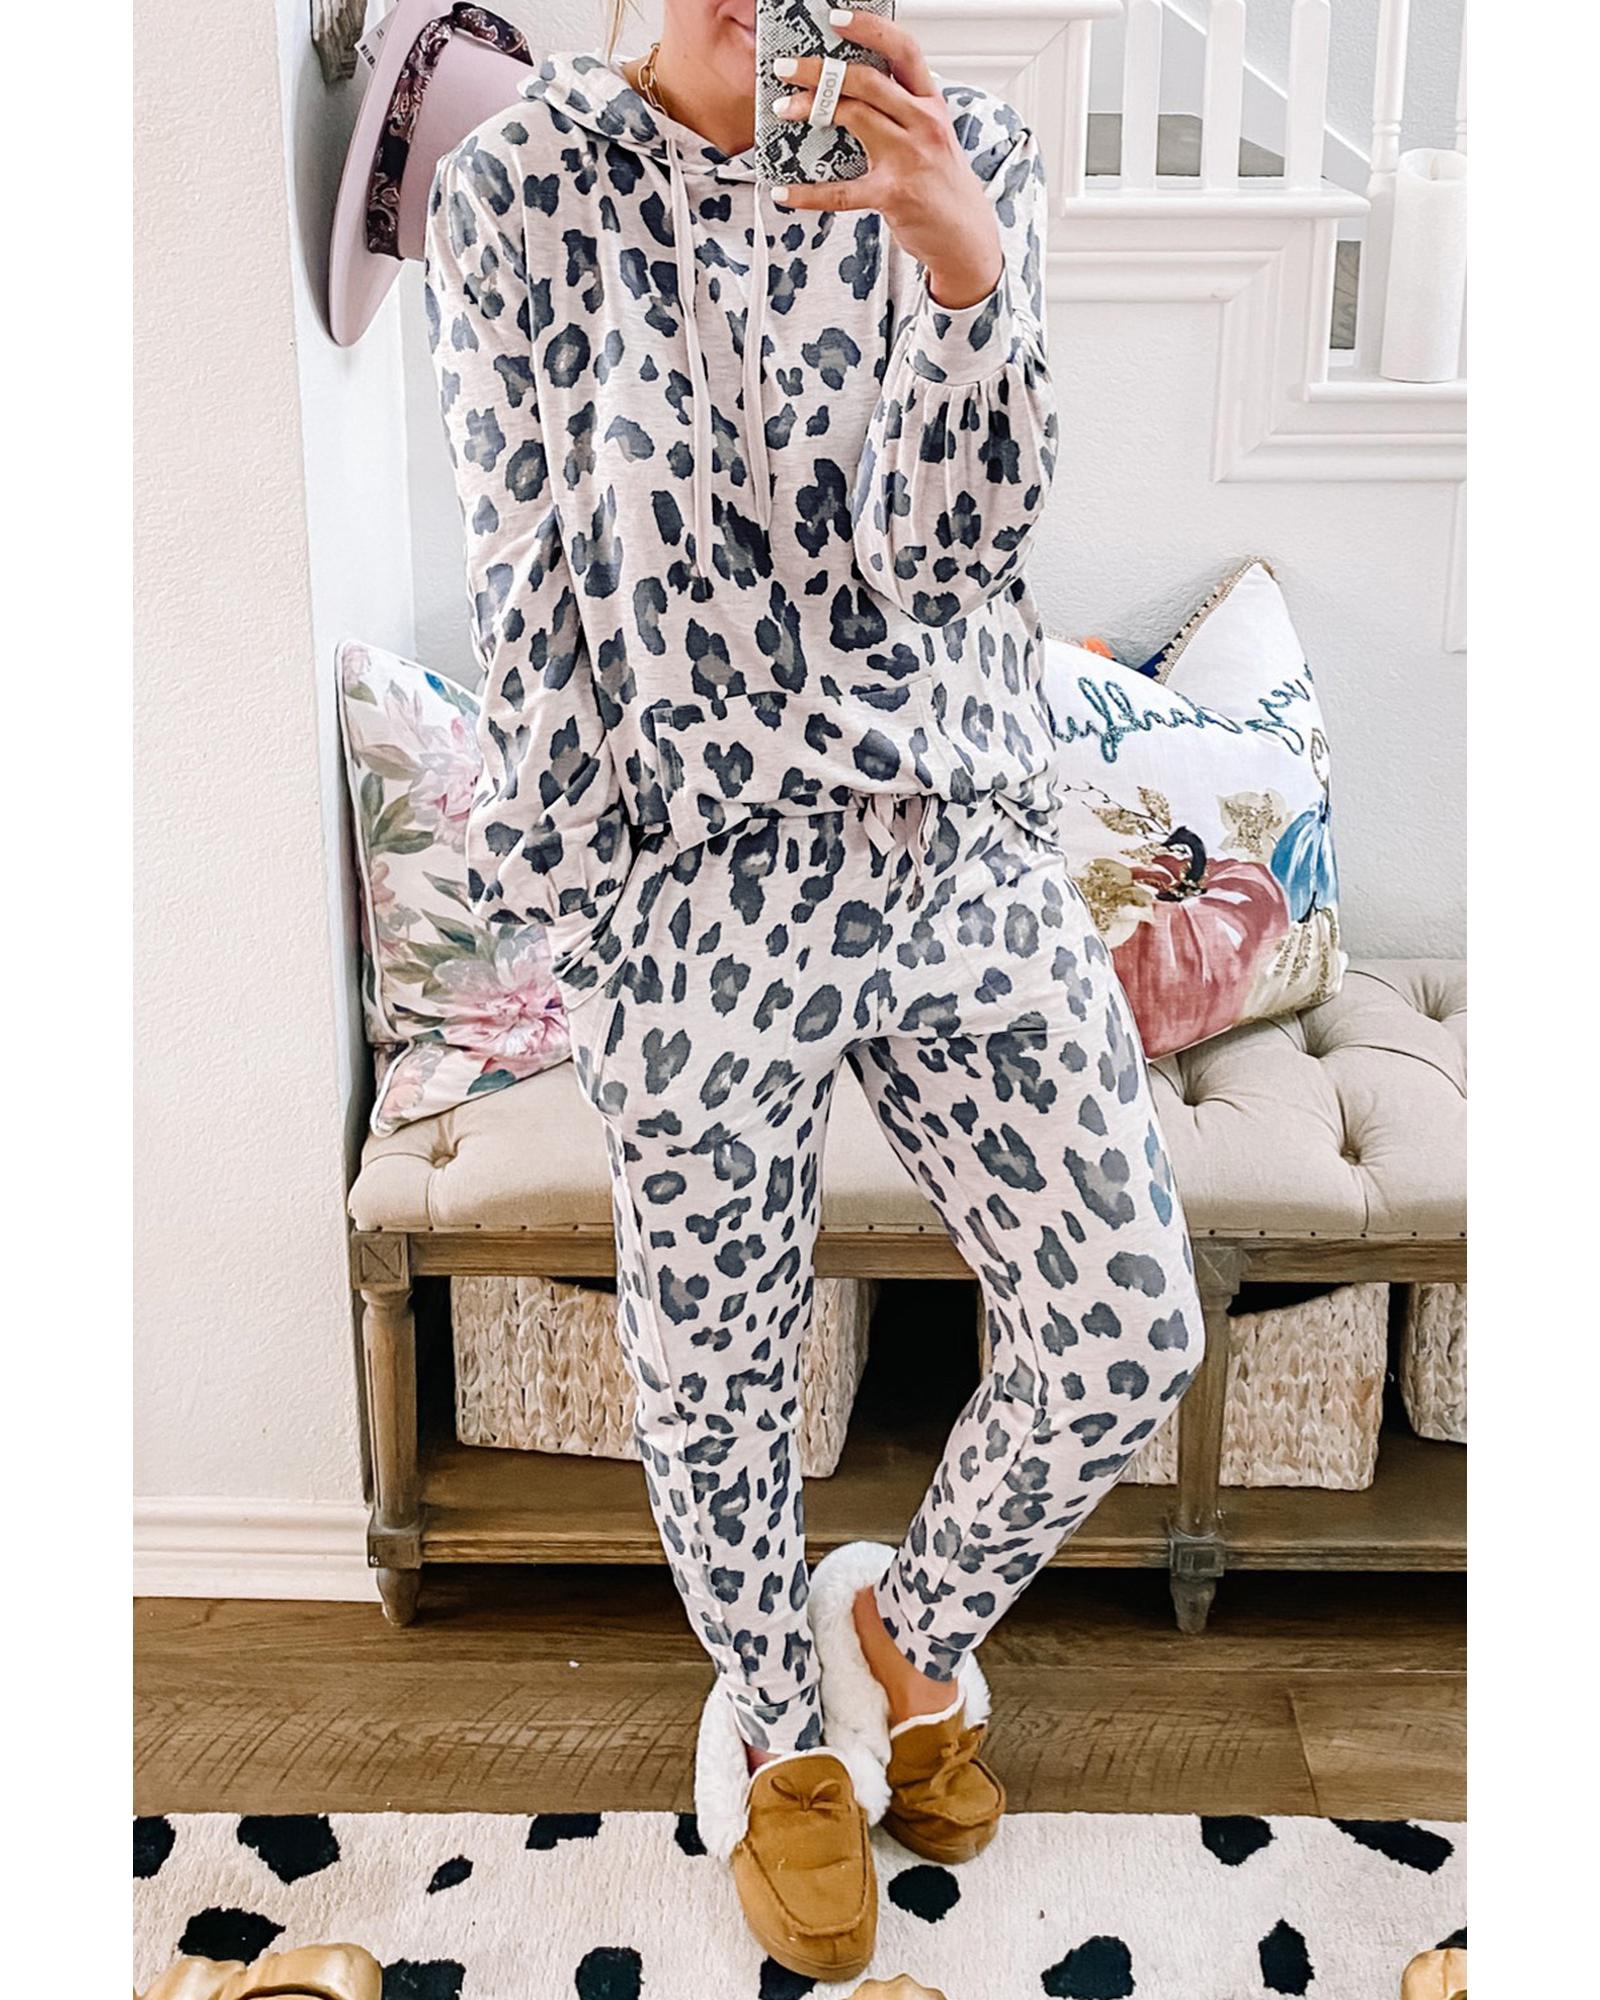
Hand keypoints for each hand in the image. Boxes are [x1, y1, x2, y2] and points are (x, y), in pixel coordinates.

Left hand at [769, 7, 1002, 310]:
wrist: (965, 236)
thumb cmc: (941, 184)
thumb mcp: (931, 135)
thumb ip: (900, 110)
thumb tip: (850, 89)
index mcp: (930, 103)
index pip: (904, 50)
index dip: (870, 28)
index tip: (837, 20)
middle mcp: (923, 124)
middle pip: (866, 80)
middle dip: (819, 70)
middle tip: (787, 68)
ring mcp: (908, 158)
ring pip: (854, 116)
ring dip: (810, 109)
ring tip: (784, 110)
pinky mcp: (892, 195)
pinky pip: (841, 191)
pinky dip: (808, 193)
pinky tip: (784, 192)